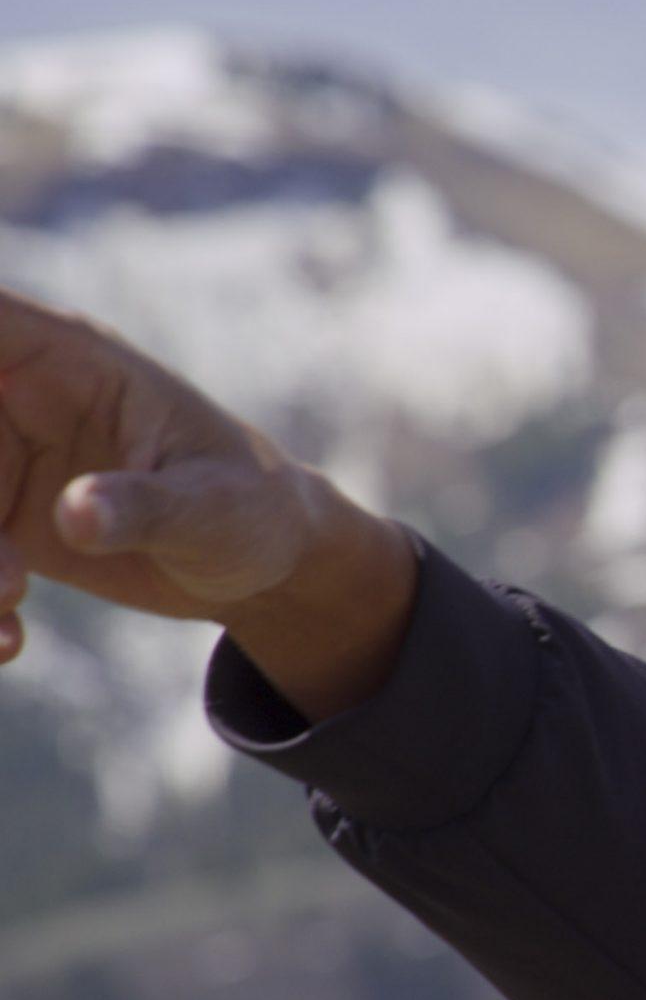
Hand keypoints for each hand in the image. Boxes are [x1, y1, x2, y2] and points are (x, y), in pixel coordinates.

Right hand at [0, 284, 416, 720]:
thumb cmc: (253, 511)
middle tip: (6, 577)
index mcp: (70, 359)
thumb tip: (75, 514)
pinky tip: (10, 641)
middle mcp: (19, 396)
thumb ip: (145, 507)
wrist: (265, 568)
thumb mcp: (211, 510)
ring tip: (11, 606)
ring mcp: (0, 454)